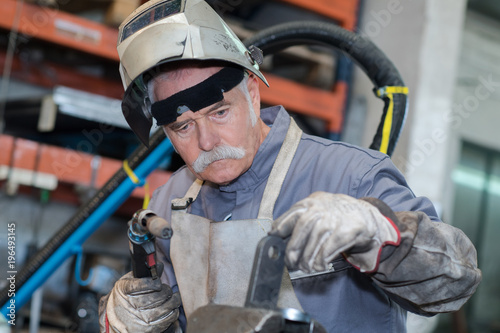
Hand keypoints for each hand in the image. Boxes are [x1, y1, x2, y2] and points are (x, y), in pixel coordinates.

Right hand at [100, 272, 180, 332]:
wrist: (114, 319)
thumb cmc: (124, 297)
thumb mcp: (128, 282)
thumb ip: (144, 274)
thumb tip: (159, 265)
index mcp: (123, 290)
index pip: (139, 285)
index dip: (152, 283)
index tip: (158, 282)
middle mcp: (128, 306)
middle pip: (153, 298)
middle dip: (166, 292)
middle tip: (168, 290)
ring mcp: (136, 319)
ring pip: (161, 310)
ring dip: (172, 302)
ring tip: (175, 298)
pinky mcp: (144, 330)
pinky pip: (163, 322)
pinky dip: (172, 314)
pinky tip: (172, 309)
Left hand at [270, 192, 399, 272]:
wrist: (365, 215)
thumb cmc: (335, 216)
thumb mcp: (317, 209)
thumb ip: (300, 219)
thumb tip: (278, 237)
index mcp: (311, 202)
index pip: (292, 214)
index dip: (280, 227)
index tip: (274, 238)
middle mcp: (322, 208)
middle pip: (302, 227)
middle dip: (293, 247)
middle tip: (290, 262)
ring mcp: (335, 218)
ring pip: (315, 240)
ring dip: (307, 259)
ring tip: (305, 268)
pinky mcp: (348, 230)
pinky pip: (329, 249)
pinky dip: (321, 260)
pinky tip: (319, 265)